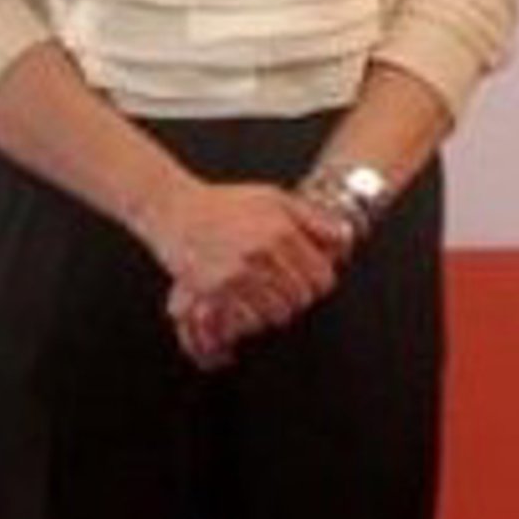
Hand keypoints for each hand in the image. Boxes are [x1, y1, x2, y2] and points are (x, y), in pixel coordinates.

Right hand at [148, 181, 352, 366]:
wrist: (173, 207)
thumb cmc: (222, 202)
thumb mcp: (273, 198)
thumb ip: (312, 218)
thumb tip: (345, 238)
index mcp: (281, 229)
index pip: (321, 278)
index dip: (317, 284)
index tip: (307, 282)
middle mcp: (263, 251)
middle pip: (302, 299)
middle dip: (296, 298)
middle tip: (280, 288)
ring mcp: (239, 272)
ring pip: (278, 314)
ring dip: (273, 310)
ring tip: (261, 294)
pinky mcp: (215, 288)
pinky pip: (248, 320)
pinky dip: (250, 318)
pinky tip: (243, 302)